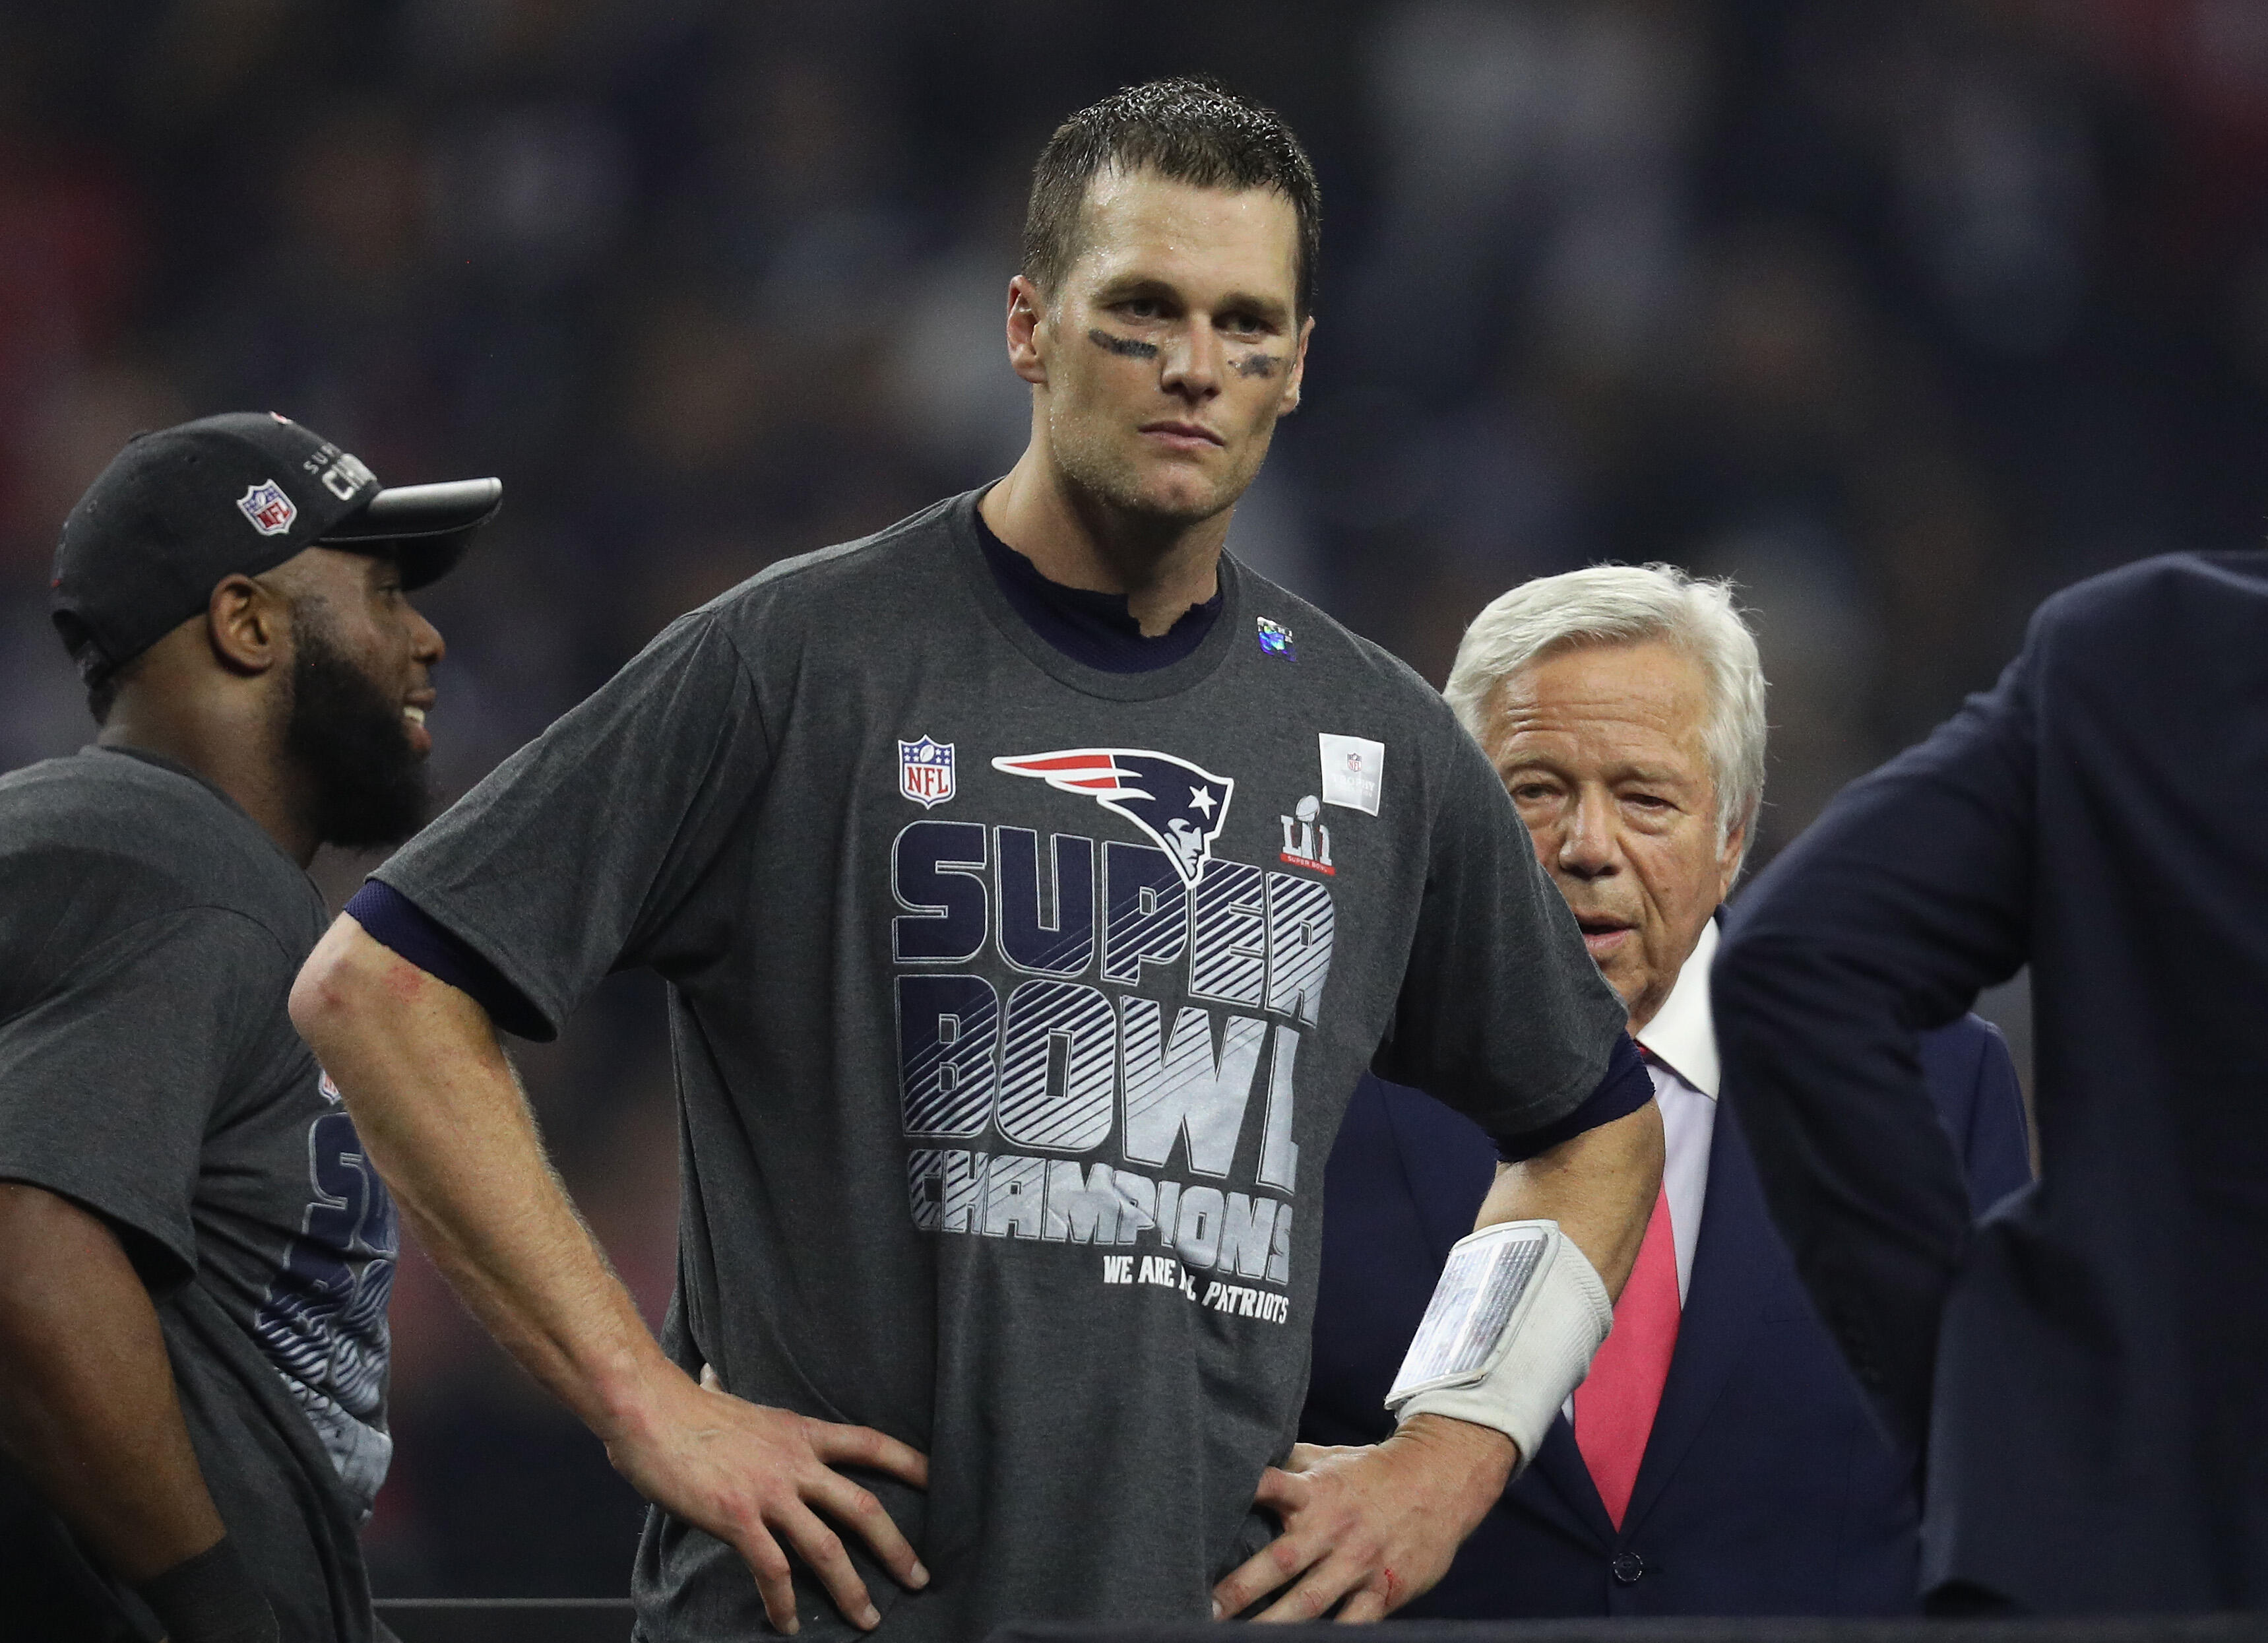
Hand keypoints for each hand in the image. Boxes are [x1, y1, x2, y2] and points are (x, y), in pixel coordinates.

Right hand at [602, 1363, 929, 1633]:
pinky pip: (772, 1569)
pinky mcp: (738, 1518)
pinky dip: (784, 1603)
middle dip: (896, 1547)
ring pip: (827, 1547)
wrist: (648, 1412)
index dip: (908, 1462)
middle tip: (919, 1578)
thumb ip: (730, 1396)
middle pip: (863, 1506)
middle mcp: (795, 1462)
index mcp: (799, 1432)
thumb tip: (711, 1377)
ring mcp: (769, 1491)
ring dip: (851, 1588)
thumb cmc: (680, 1408)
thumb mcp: (725, 1399)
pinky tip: (788, 1624)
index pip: (869, 1443)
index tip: (939, 1480)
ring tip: (867, 1619)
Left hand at [1210, 1416, 1515, 1622]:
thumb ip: (1286, 1465)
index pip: (1272, 1487)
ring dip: (1275, 1625)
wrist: (1440, 1480)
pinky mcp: (1385, 1590)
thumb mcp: (1327, 1458)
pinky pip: (1354, 1623)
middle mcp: (1334, 1528)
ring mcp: (1360, 1563)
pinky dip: (1331, 1637)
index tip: (1205, 1511)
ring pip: (1311, 1602)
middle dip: (1242, 1588)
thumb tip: (1240, 1458)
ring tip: (1238, 1641)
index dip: (1244, 1493)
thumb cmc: (1370, 1472)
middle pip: (1282, 1561)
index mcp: (1315, 1492)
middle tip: (1204, 1607)